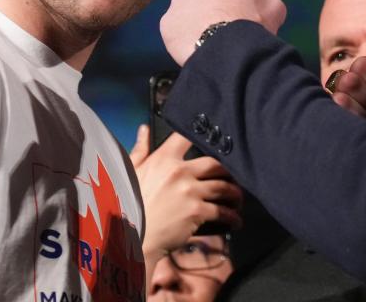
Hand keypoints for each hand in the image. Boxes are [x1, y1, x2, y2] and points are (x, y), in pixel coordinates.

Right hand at [130, 125, 242, 260]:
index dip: (201, 135)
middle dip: (228, 172)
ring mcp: (189, 192)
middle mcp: (179, 172)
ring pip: (223, 187)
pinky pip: (222, 211)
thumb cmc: (128, 204)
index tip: (214, 139)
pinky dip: (232, 216)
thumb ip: (140, 150)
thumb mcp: (131, 172)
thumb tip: (145, 129)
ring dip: (234, 194)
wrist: (131, 237)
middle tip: (232, 179)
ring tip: (237, 200)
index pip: (185, 138)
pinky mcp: (196, 212)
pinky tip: (236, 221)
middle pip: (215, 164)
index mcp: (163, 159)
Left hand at [160, 0, 286, 65]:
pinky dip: (185, 35)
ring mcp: (178, 0)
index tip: (242, 8)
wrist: (226, 51)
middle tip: (225, 24)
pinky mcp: (166, 22)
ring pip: (189, 8)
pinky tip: (197, 46)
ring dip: (197, 18)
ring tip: (210, 38)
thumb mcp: (275, 8)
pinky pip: (177, 27)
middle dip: (213, 2)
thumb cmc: (252, 23)